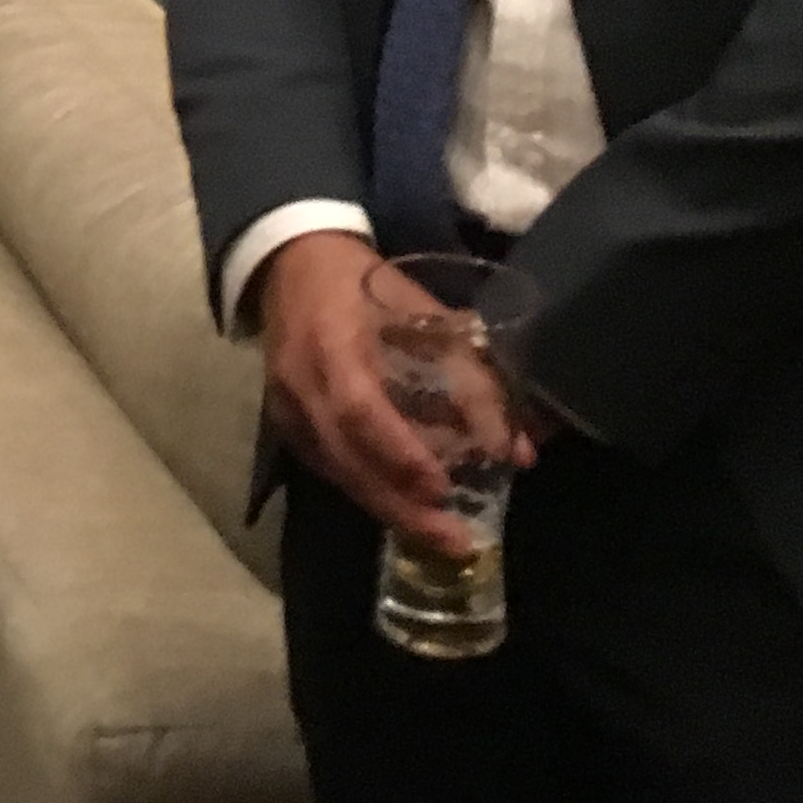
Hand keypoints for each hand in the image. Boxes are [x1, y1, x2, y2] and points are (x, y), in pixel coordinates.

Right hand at [256, 229, 518, 553]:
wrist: (290, 263)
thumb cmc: (365, 283)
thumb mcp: (421, 312)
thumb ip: (469, 374)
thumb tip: (517, 449)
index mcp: (331, 342)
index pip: (358, 410)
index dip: (400, 452)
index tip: (443, 486)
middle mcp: (300, 382)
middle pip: (346, 458)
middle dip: (400, 505)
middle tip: (453, 539)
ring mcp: (285, 407)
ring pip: (336, 472)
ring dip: (388, 507)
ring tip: (439, 536)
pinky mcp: (285, 423)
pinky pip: (328, 467)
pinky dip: (368, 489)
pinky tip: (404, 507)